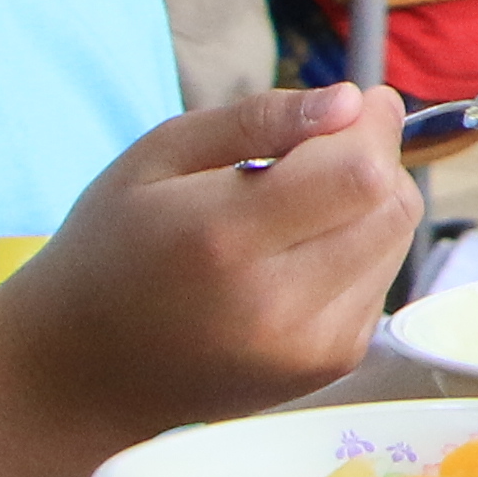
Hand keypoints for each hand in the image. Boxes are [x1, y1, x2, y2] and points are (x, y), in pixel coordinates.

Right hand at [0, 87, 415, 476]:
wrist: (81, 375)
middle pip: (391, 203)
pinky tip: (297, 254)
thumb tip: (351, 101)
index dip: (371, 125)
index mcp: (224, 239)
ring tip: (299, 204)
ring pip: (396, 240)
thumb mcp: (158, 157)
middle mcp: (276, 304)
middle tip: (319, 148)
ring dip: (369, 204)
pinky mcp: (327, 368)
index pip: (359, 171)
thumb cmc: (111, 248)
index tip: (353, 103)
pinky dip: (358, 252)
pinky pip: (381, 281)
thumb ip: (259, 119)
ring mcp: (307, 347)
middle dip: (374, 157)